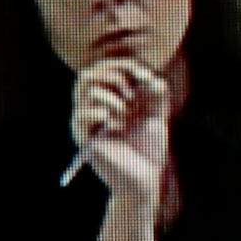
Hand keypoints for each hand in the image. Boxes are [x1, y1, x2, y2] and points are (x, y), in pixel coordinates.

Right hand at [71, 58, 173, 205]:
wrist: (144, 176)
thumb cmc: (150, 146)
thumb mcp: (159, 111)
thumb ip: (156, 88)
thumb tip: (144, 72)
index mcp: (112, 97)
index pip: (108, 68)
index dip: (125, 64)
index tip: (146, 75)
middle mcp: (96, 106)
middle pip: (90, 73)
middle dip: (115, 74)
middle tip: (133, 92)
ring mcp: (88, 121)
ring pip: (86, 89)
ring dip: (112, 97)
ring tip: (126, 113)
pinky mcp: (83, 137)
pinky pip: (82, 114)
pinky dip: (102, 112)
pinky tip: (116, 124)